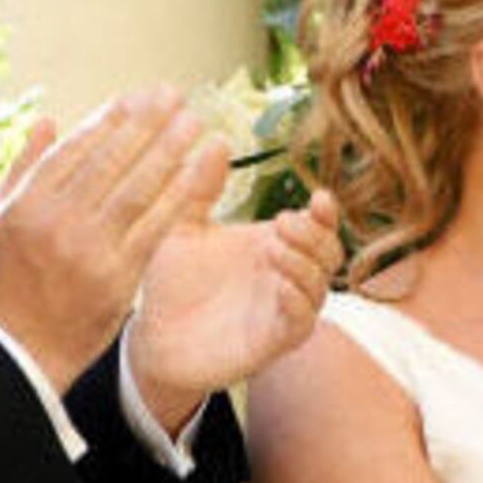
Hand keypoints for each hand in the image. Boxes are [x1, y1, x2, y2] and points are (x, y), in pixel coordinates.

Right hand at [0, 89, 211, 392]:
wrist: (21, 349)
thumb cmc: (8, 281)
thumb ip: (23, 167)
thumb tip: (49, 120)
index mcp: (26, 204)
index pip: (76, 149)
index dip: (111, 119)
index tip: (138, 97)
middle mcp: (57, 222)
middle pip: (110, 160)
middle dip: (147, 123)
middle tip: (175, 95)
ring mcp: (90, 250)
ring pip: (137, 188)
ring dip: (169, 150)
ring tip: (193, 122)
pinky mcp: (119, 276)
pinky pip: (155, 227)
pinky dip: (179, 195)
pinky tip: (198, 171)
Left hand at [130, 177, 344, 415]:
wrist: (152, 336)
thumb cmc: (171, 281)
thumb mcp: (182, 227)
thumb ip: (200, 189)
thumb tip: (218, 141)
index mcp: (271, 244)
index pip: (318, 224)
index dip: (326, 212)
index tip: (318, 198)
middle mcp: (285, 275)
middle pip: (330, 252)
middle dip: (316, 235)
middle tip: (283, 224)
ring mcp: (282, 309)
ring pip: (320, 286)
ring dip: (305, 265)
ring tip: (273, 250)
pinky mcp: (272, 342)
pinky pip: (301, 323)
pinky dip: (298, 302)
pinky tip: (279, 286)